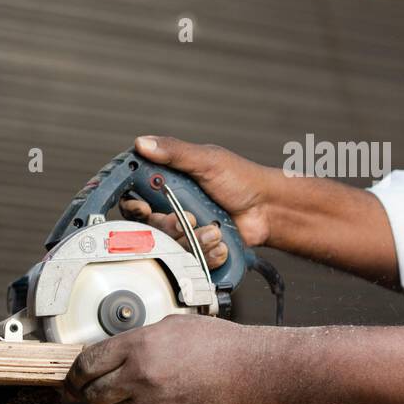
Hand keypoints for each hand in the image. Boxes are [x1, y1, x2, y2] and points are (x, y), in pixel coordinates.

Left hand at [64, 315, 265, 403]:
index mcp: (139, 346)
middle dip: (86, 393)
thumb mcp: (172, 326)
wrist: (249, 372)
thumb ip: (139, 339)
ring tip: (116, 402)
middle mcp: (140, 376)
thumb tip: (115, 351)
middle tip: (88, 391)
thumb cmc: (218, 343)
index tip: (73, 378)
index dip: (74, 373)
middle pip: (92, 394)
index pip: (87, 364)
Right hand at [120, 135, 275, 269]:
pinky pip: (192, 261)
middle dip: (169, 226)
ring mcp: (186, 231)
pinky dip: (208, 252)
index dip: (134, 206)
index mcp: (168, 185)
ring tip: (214, 229)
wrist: (268, 209)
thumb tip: (143, 142)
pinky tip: (220, 241)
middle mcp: (173, 209)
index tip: (142, 208)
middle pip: (149, 228)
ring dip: (195, 239)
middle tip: (189, 219)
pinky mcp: (199, 251)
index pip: (135, 198)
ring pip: (171, 247)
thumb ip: (174, 152)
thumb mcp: (206, 160)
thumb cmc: (242, 180)